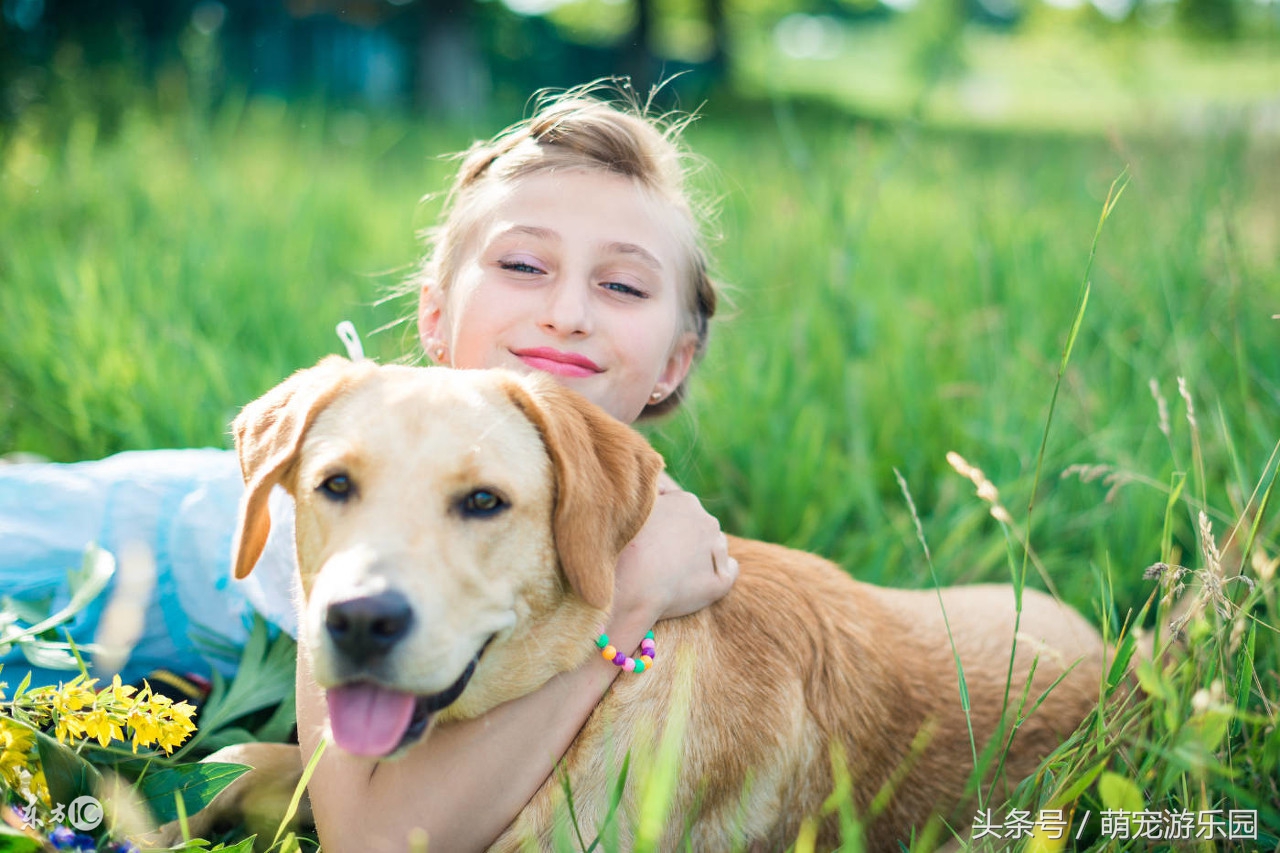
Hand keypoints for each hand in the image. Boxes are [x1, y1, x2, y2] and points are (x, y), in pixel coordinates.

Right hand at [613, 472, 738, 623]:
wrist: (628, 586)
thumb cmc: (622, 547)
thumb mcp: (630, 510)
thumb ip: (648, 498)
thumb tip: (659, 491)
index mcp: (685, 500)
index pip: (680, 512)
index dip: (665, 527)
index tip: (651, 540)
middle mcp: (707, 520)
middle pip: (699, 528)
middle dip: (684, 539)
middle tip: (659, 558)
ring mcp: (717, 549)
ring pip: (714, 548)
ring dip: (700, 557)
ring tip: (670, 574)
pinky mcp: (721, 580)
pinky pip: (728, 572)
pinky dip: (716, 576)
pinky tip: (693, 584)